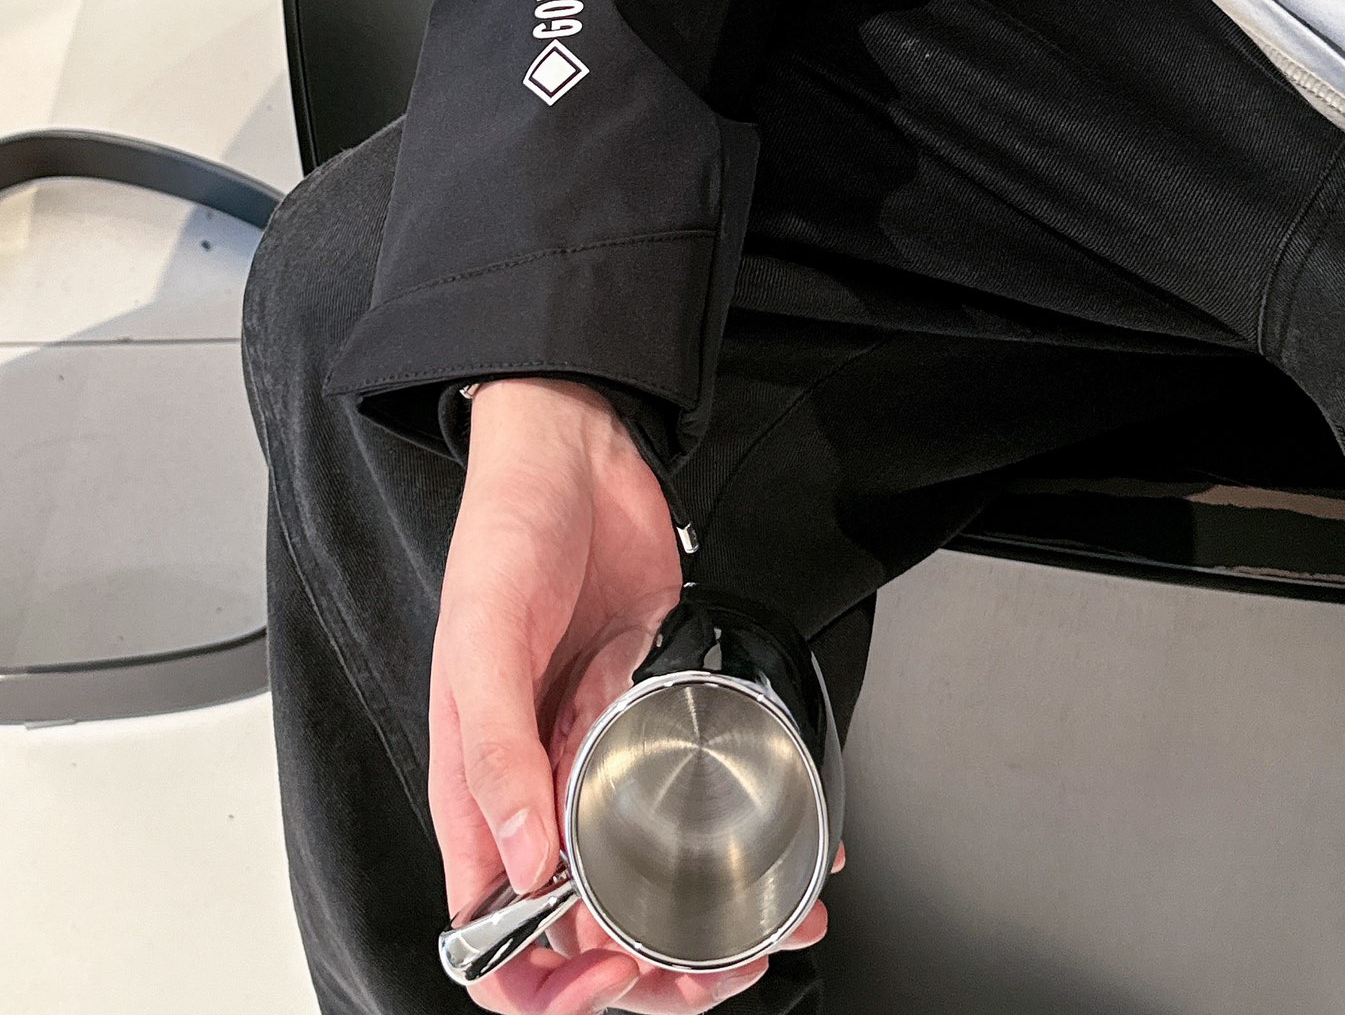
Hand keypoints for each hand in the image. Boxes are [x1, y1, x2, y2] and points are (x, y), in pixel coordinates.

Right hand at [428, 377, 844, 1013]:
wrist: (577, 451)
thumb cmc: (504, 529)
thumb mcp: (482, 634)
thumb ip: (494, 749)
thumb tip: (525, 865)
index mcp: (481, 788)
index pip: (496, 933)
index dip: (548, 981)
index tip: (611, 973)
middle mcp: (543, 786)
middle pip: (589, 926)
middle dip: (653, 966)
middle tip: (714, 963)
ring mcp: (604, 755)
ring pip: (653, 875)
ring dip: (712, 918)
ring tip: (769, 923)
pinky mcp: (660, 715)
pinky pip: (701, 796)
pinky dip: (749, 836)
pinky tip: (794, 848)